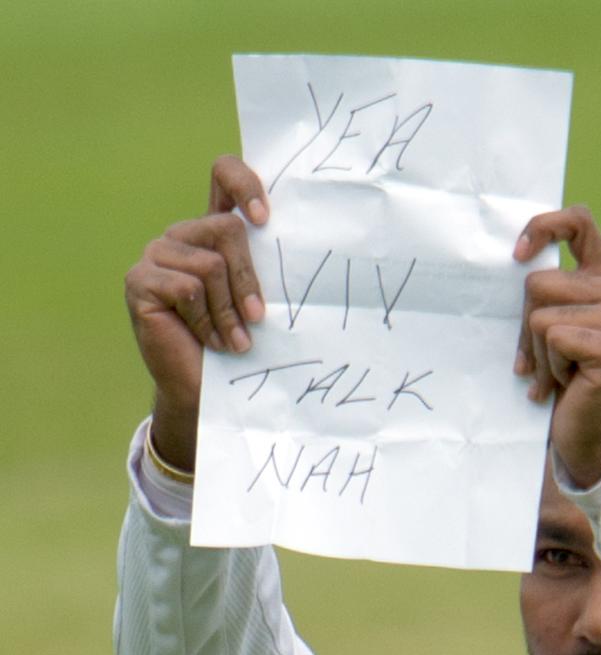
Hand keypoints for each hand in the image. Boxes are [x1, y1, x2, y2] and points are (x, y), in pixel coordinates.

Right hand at [123, 156, 268, 469]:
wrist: (205, 390)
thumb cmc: (240, 344)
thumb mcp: (260, 301)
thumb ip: (268, 269)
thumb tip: (315, 252)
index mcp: (213, 231)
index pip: (223, 174)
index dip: (244, 183)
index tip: (265, 218)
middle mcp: (183, 235)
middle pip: (227, 228)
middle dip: (249, 280)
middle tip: (258, 319)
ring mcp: (157, 255)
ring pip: (210, 263)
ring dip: (229, 311)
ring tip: (235, 341)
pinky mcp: (139, 280)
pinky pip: (188, 289)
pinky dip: (207, 321)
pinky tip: (211, 342)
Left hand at [513, 206, 600, 488]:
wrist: (588, 436)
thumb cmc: (566, 381)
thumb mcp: (552, 327)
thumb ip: (546, 293)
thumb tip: (515, 260)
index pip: (578, 222)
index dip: (543, 228)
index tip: (517, 256)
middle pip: (539, 281)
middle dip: (526, 327)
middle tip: (544, 361)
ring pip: (541, 314)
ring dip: (537, 353)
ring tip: (557, 375)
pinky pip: (554, 338)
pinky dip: (549, 367)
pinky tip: (566, 384)